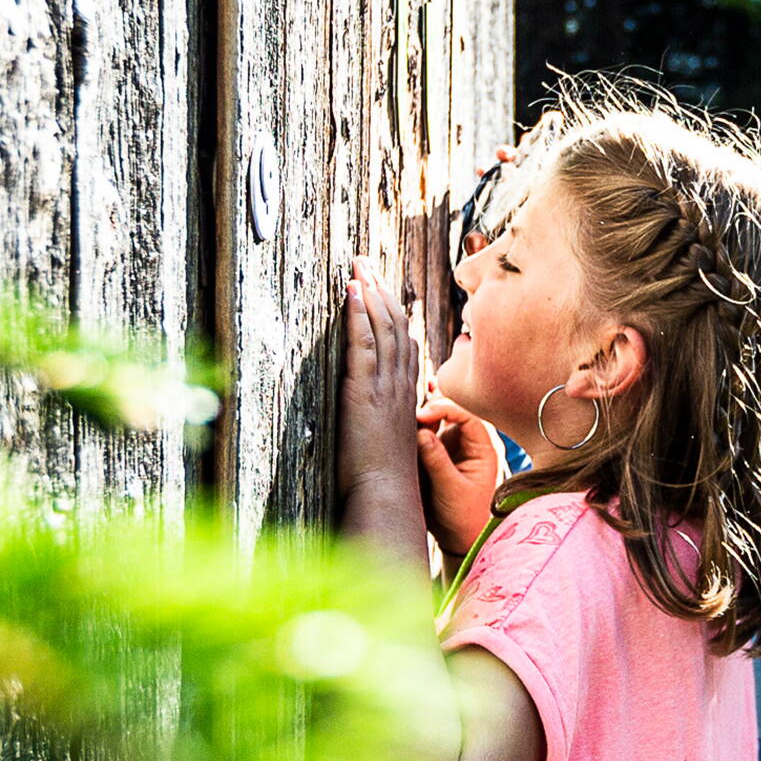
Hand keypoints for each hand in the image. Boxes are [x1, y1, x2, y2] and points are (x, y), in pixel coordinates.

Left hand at [338, 257, 420, 502]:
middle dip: (381, 291)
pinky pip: (365, 345)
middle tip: (366, 263)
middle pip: (397, 327)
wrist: (385, 497)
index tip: (382, 289)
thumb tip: (371, 416)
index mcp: (406, 396)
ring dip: (370, 294)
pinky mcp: (365, 392)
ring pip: (384, 329)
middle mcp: (401, 386)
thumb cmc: (383, 481)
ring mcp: (385, 387)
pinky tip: (353, 293)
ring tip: (358, 266)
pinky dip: (360, 316)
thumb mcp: (386, 443)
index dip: (394, 312)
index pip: (406, 343)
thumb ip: (383, 420)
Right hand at [416, 392, 501, 556]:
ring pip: (438, 420)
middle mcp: (469, 442)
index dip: (445, 409)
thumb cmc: (464, 515)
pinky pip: (428, 433)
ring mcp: (453, 445)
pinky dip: (418, 426)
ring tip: (407, 420)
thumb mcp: (451, 488)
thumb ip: (437, 460)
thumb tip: (422, 432)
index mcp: (482, 447)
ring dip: (423, 416)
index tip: (423, 415)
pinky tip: (408, 422)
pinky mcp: (439, 453)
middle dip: (431, 409)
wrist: (460, 537)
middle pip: (452, 412)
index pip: (466, 415)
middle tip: (411, 417)